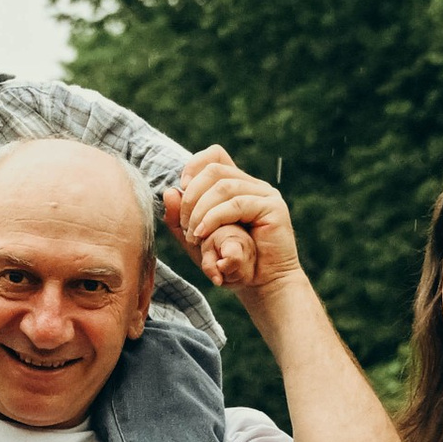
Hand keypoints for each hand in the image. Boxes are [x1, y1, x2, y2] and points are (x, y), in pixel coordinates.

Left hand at [169, 154, 300, 299]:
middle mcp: (252, 185)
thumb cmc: (229, 263)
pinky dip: (214, 217)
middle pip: (214, 170)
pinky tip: (203, 234)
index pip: (215, 155)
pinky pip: (237, 204)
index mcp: (237, 185)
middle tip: (184, 225)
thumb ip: (179, 219)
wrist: (262, 286)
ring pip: (223, 186)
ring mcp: (265, 195)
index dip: (194, 166)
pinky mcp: (273, 209)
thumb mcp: (196, 241)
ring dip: (200, 210)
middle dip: (191, 196)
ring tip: (193, 235)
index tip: (181, 190)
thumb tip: (169, 191)